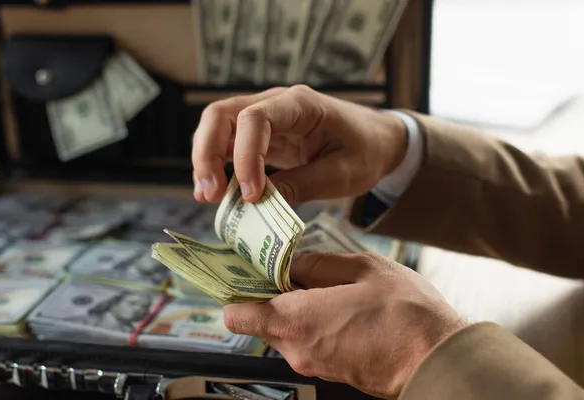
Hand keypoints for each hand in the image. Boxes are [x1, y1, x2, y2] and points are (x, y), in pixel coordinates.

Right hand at [192, 85, 407, 202]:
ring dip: (207, 160)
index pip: (255, 118)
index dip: (245, 156)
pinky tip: (215, 192)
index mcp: (301, 105)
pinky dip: (217, 166)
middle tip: (209, 194)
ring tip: (207, 196)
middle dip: (208, 153)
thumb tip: (260, 205)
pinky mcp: (262, 136)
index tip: (250, 195)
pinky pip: (229, 143)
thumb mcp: (344, 173)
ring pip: (218, 127)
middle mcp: (276, 104)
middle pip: (222, 114)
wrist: (376, 140)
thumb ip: (303, 185)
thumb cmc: (366, 150)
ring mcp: (266, 118)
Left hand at [223, 253, 465, 398]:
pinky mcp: (329, 372)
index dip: (239, 290)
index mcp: (296, 319)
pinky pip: (306, 344)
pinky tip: (339, 307)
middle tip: (292, 271)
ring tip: (324, 287)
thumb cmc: (406, 312)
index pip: (237, 313)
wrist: (438, 359)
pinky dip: (311, 325)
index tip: (249, 271)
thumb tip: (294, 262)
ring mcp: (313, 364)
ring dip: (294, 309)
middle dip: (270, 295)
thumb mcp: (363, 268)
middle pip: (260, 320)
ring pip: (284, 332)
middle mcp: (297, 348)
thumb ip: (320, 264)